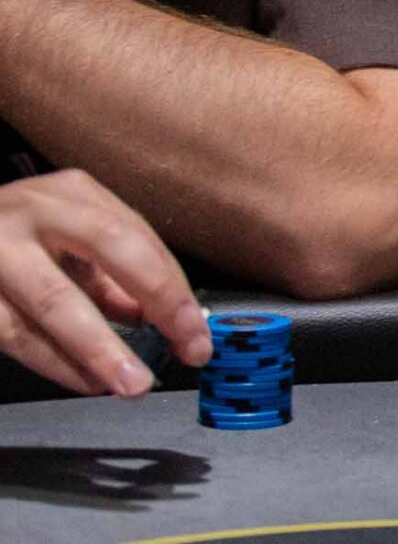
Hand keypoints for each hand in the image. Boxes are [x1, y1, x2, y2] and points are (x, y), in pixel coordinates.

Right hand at [0, 169, 211, 395]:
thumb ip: (108, 273)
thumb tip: (157, 316)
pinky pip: (14, 333)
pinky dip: (55, 361)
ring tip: (132, 383)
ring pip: (54, 301)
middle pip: (109, 247)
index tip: (198, 331)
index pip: (137, 236)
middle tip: (185, 349)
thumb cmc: (13, 240)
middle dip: (156, 301)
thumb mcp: (64, 239)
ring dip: (100, 349)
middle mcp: (35, 212)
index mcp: (71, 195)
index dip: (173, 286)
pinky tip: (85, 380)